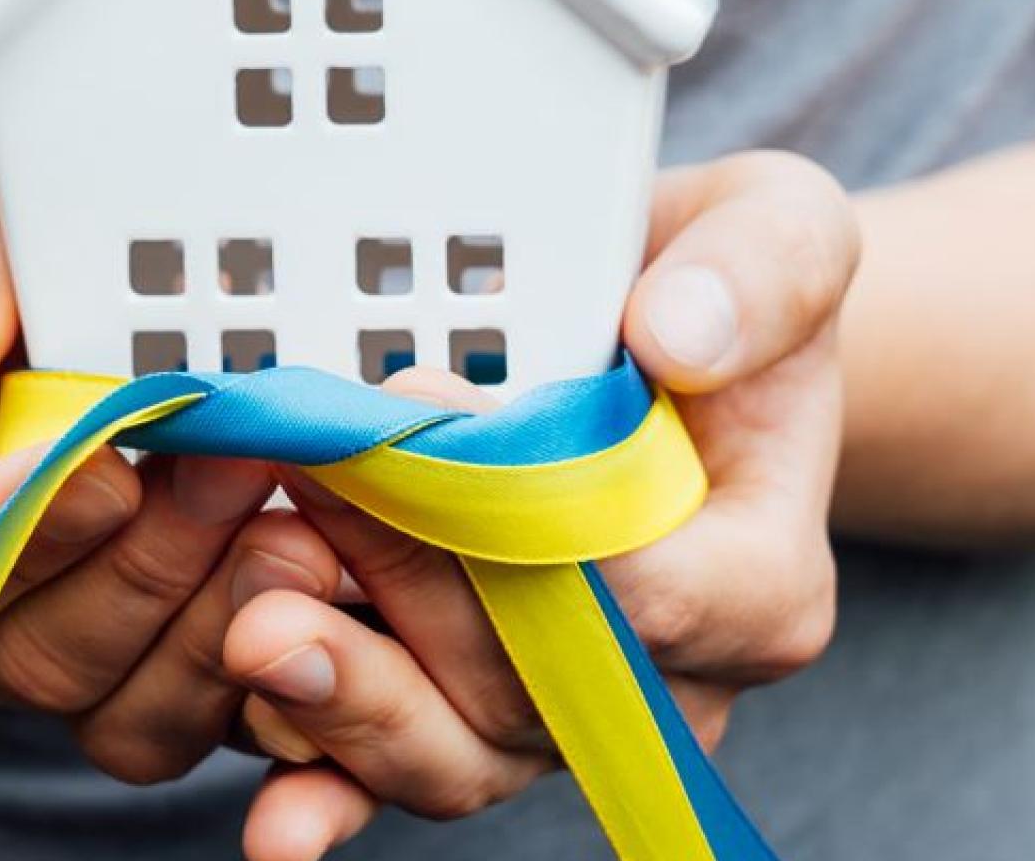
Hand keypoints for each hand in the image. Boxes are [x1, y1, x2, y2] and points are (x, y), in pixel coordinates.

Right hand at [0, 107, 343, 782]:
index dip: (14, 529)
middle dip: (150, 567)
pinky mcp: (191, 677)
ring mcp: (89, 660)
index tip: (109, 465)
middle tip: (244, 466)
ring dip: (226, 626)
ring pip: (135, 716)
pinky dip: (296, 680)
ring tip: (308, 529)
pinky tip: (353, 590)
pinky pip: (231, 728)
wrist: (69, 300)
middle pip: (39, 654)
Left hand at [219, 151, 856, 858]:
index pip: (647, 594)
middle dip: (403, 592)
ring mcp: (564, 718)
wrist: (672, 351)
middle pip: (530, 682)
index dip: (521, 516)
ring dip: (346, 697)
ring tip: (254, 617)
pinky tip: (267, 811)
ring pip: (460, 759)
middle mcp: (673, 683)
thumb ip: (759, 273)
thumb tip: (680, 335)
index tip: (421, 410)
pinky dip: (323, 792)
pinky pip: (394, 783)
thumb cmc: (723, 291)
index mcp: (762, 583)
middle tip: (299, 487)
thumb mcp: (780, 232)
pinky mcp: (468, 724)